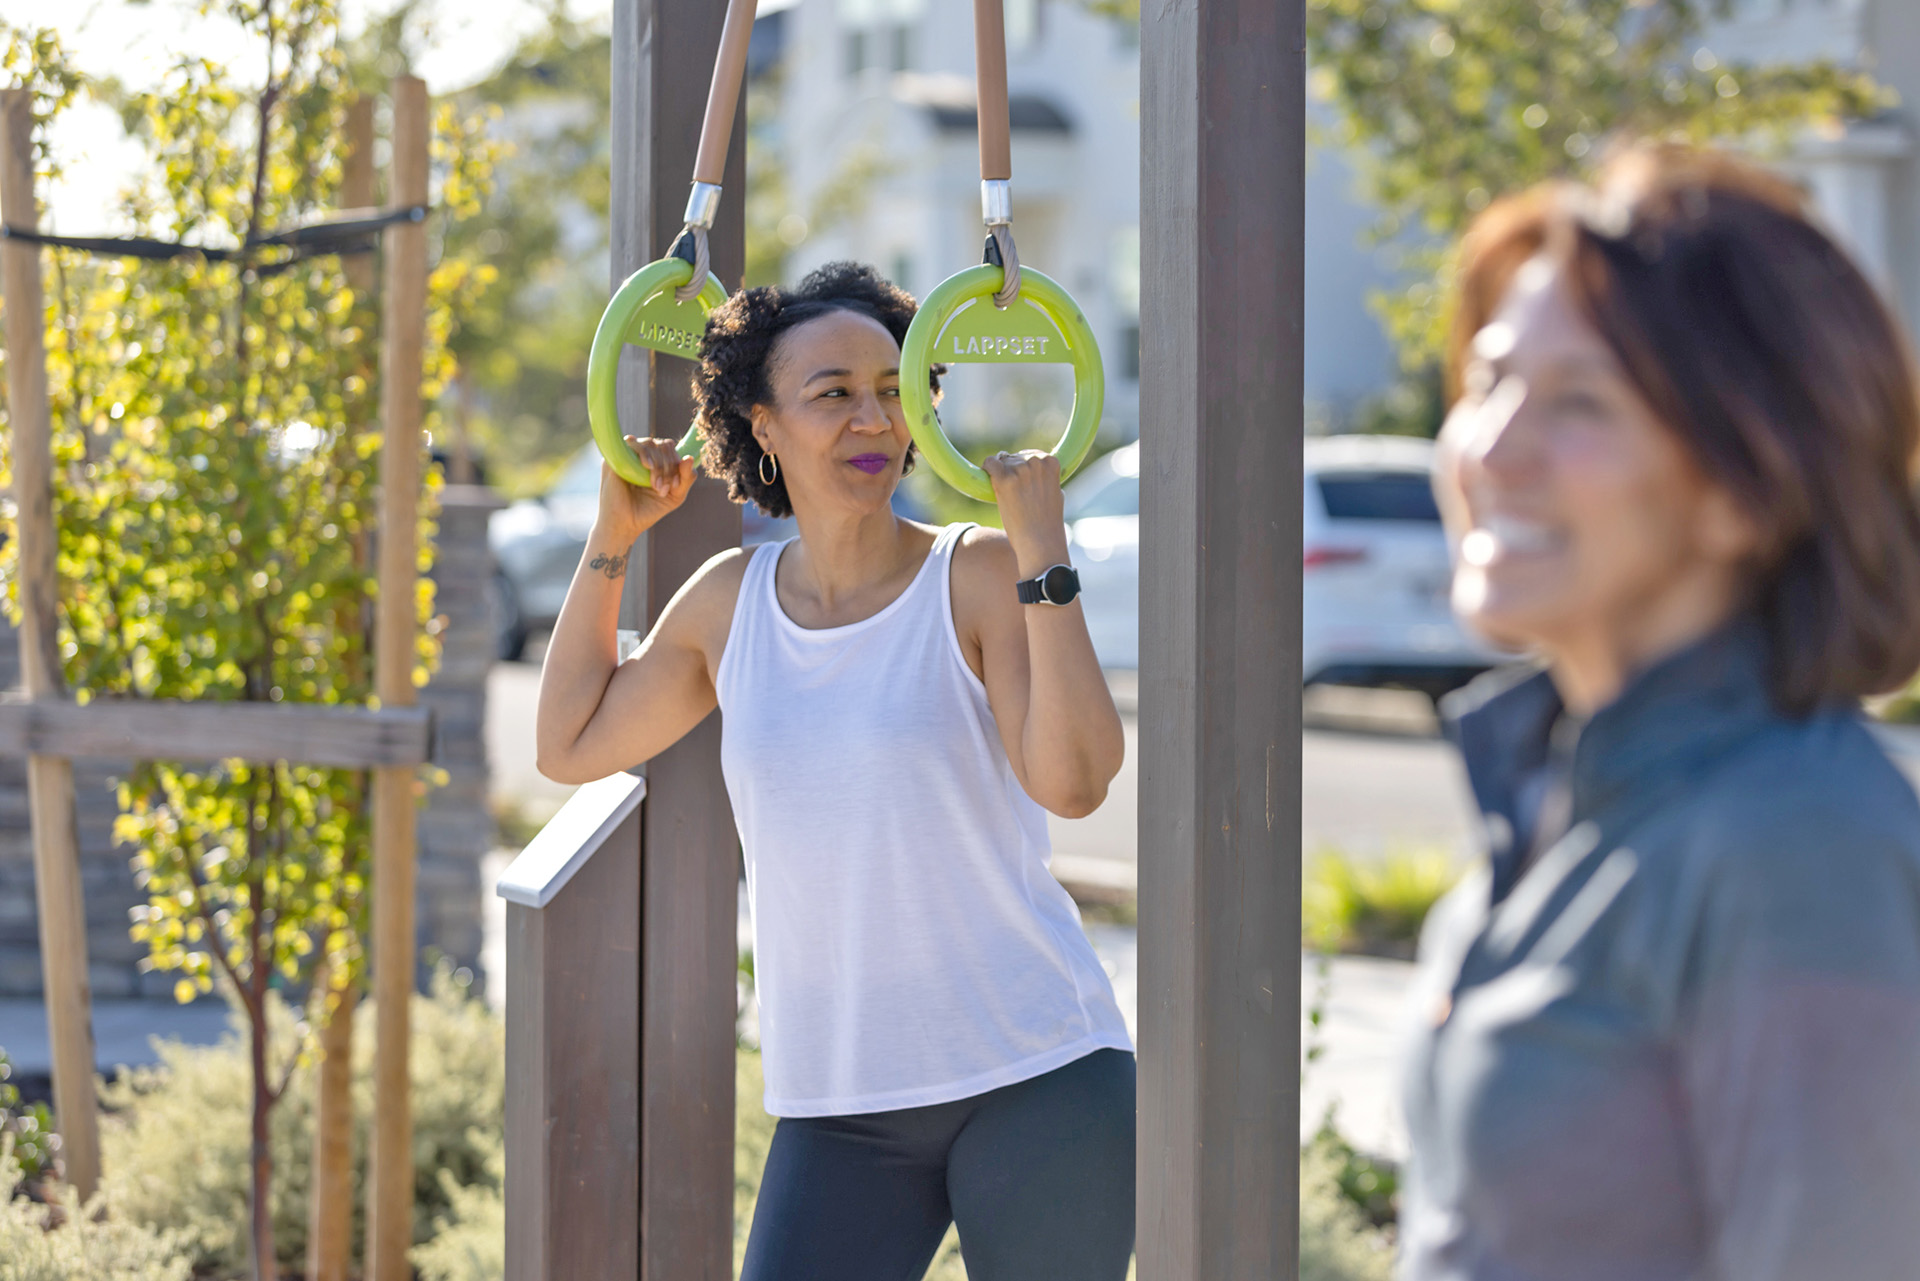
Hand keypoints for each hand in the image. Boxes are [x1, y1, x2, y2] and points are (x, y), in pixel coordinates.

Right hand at [597, 436, 695, 545]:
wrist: (625, 525)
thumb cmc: (648, 511)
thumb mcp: (675, 495)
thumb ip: (686, 478)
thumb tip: (690, 458)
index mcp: (655, 462)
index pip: (670, 449)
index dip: (677, 463)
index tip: (676, 485)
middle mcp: (640, 456)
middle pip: (663, 445)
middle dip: (669, 466)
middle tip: (664, 489)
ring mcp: (627, 455)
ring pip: (650, 443)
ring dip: (659, 465)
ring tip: (656, 486)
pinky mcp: (614, 458)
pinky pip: (632, 443)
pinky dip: (645, 453)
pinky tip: (648, 466)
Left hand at [982, 449, 1070, 575]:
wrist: (1040, 541)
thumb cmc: (1048, 522)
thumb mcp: (1055, 494)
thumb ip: (1047, 478)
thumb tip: (1036, 470)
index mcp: (1051, 462)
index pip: (1032, 454)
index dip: (1024, 468)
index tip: (1022, 482)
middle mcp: (1036, 462)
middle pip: (1015, 458)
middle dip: (1012, 472)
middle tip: (1015, 494)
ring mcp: (1020, 470)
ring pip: (1002, 462)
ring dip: (1001, 476)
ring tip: (1008, 497)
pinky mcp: (1004, 479)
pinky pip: (990, 463)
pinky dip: (987, 468)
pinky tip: (987, 478)